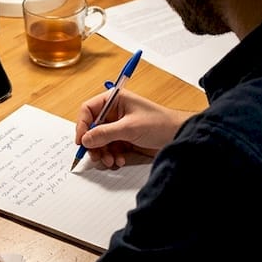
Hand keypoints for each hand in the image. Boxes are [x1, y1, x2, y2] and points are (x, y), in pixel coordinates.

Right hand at [75, 88, 193, 167]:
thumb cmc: (160, 123)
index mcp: (114, 100)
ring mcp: (119, 127)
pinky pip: (110, 149)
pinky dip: (112, 156)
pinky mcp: (124, 139)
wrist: (179, 136)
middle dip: (94, 144)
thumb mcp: (129, 128)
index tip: (82, 141)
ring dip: (103, 153)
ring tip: (111, 161)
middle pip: (92, 128)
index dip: (82, 125)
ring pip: (100, 141)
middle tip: (97, 156)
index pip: (88, 110)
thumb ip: (105, 133)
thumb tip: (86, 139)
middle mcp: (114, 112)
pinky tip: (119, 161)